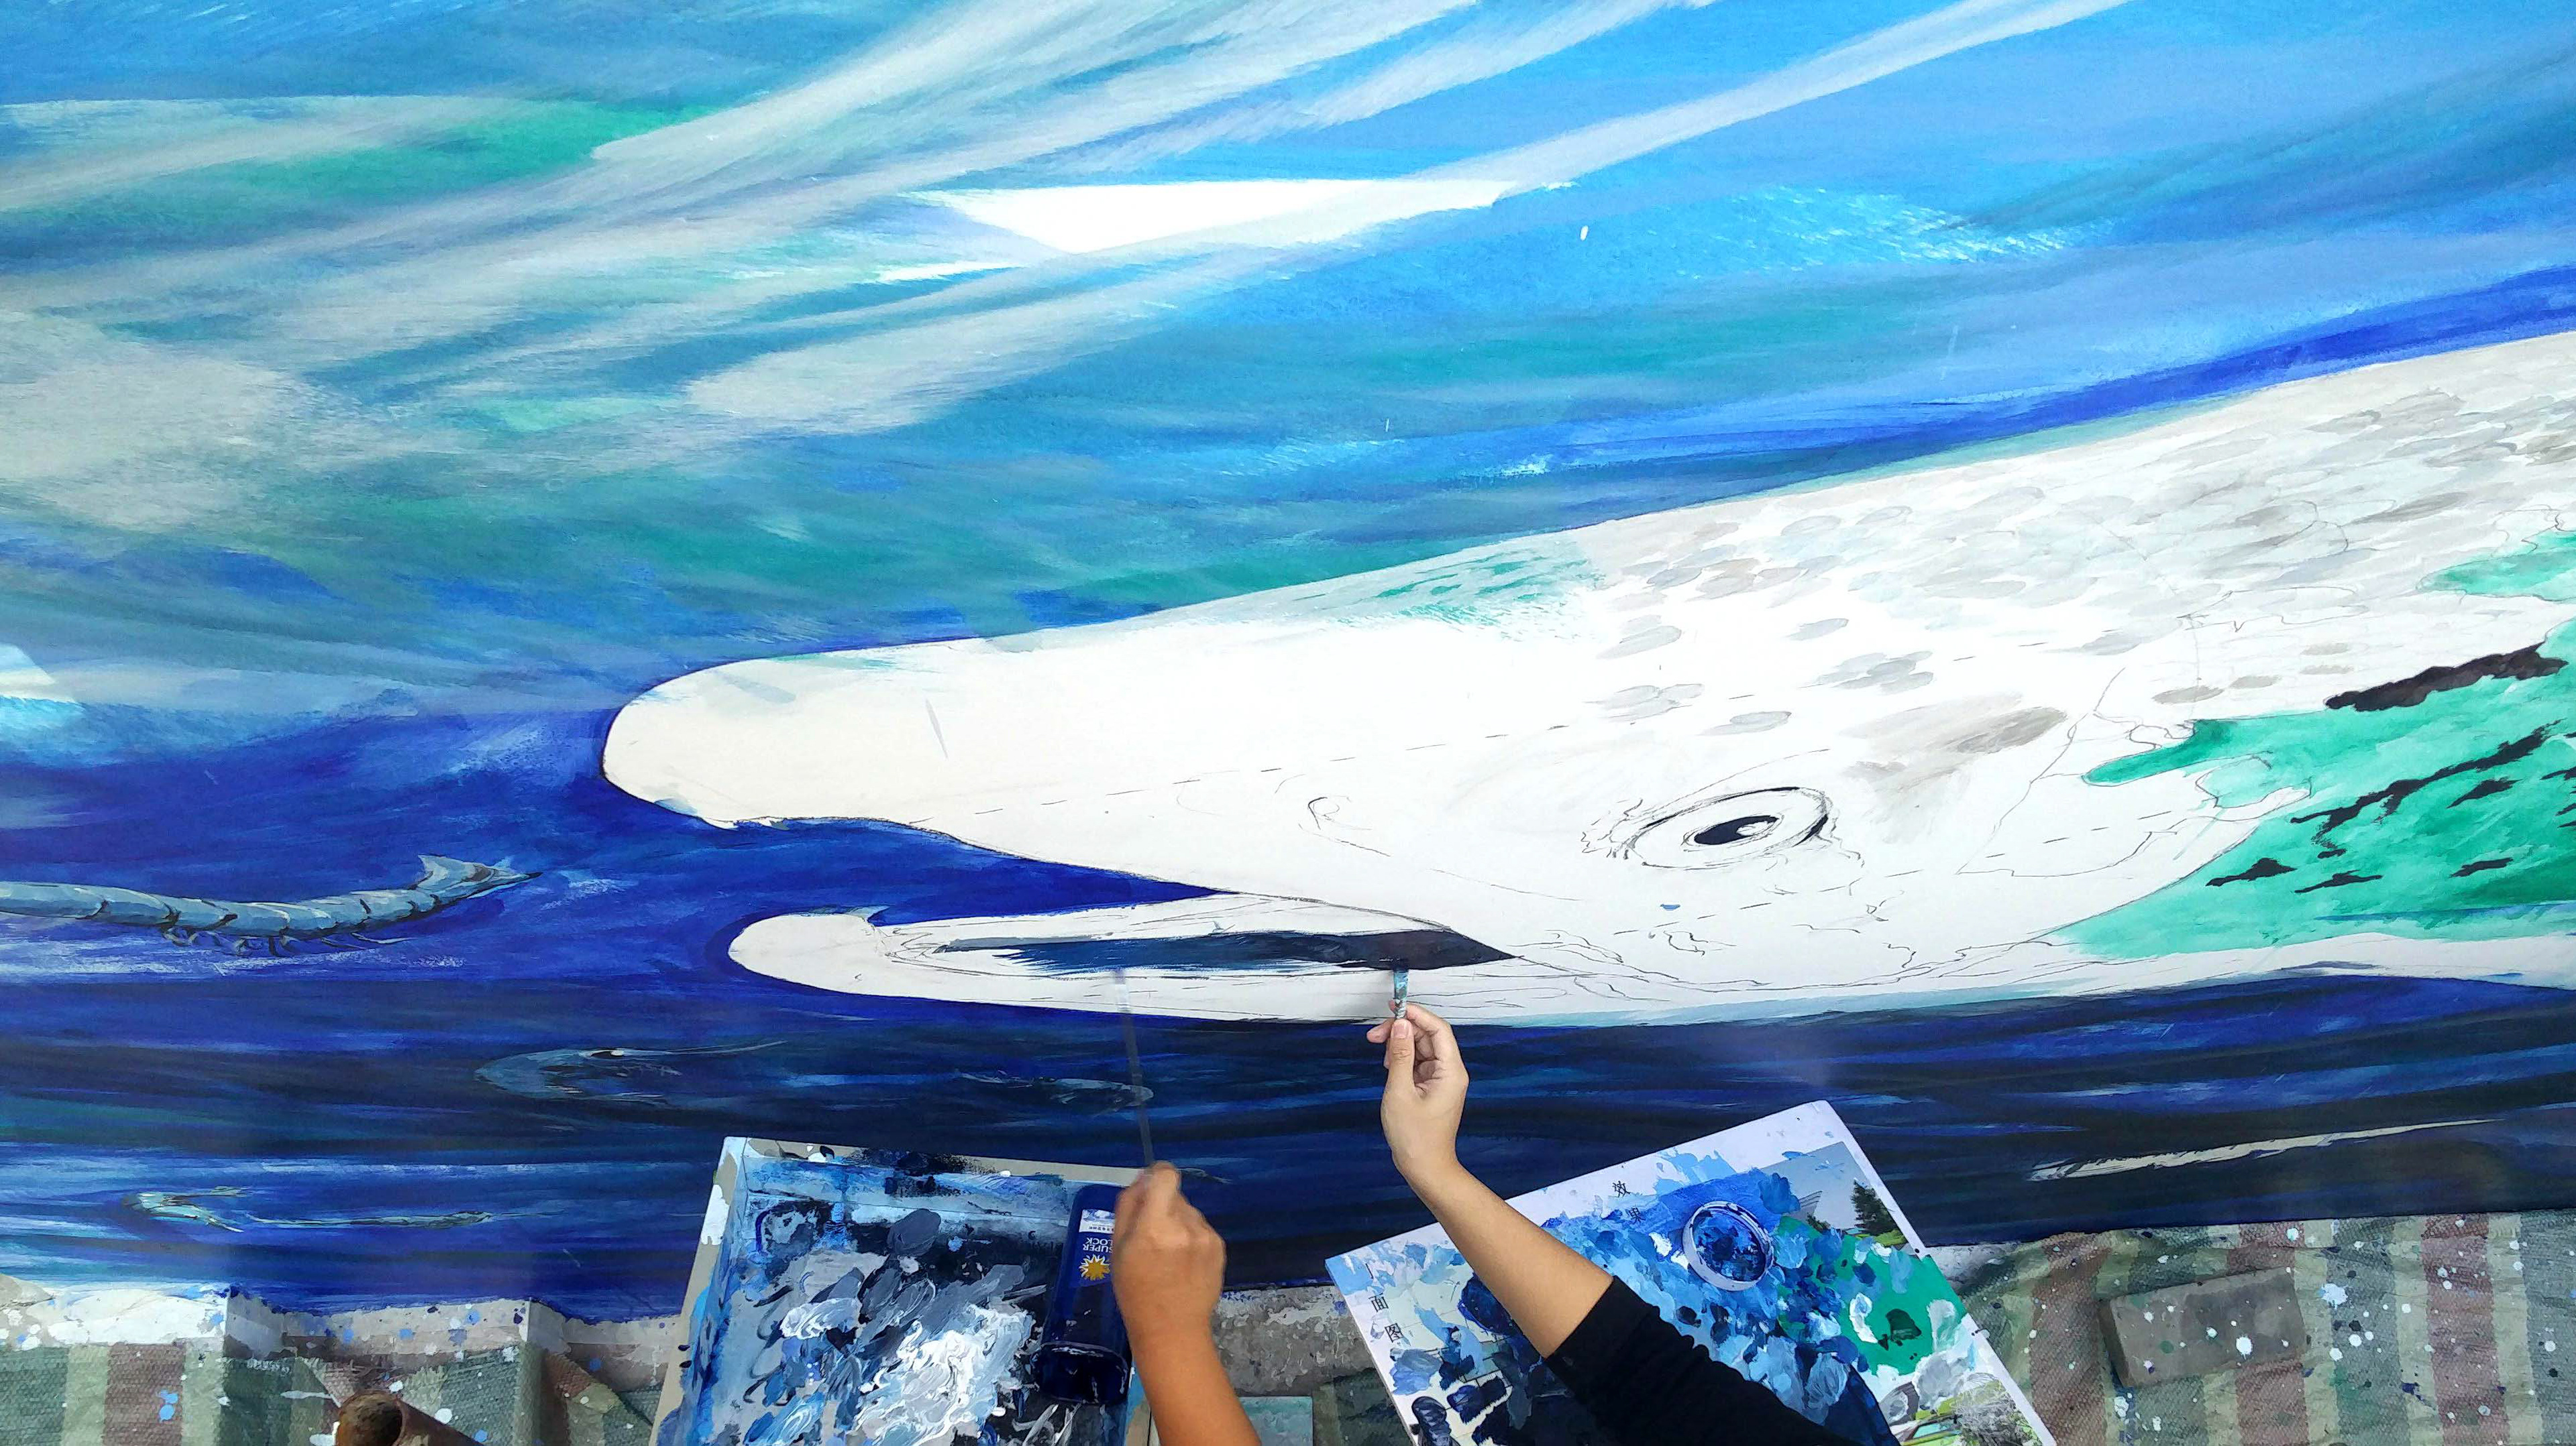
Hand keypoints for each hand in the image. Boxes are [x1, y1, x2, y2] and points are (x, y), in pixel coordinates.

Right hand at [1111, 1162, 1225, 1346]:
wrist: (1172, 1329)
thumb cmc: (1135, 1290)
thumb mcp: (1118, 1248)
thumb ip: (1128, 1206)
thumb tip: (1143, 1178)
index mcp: (1155, 1226)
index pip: (1166, 1175)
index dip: (1157, 1175)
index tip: (1150, 1188)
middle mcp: (1185, 1226)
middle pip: (1175, 1195)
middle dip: (1163, 1207)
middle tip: (1152, 1237)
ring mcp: (1207, 1237)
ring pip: (1189, 1212)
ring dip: (1178, 1223)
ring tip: (1169, 1256)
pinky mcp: (1220, 1247)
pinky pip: (1202, 1228)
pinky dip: (1192, 1238)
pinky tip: (1184, 1264)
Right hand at [1370, 1004, 1468, 1187]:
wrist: (1425, 1168)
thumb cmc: (1413, 1135)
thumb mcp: (1400, 1091)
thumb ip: (1401, 1055)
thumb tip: (1400, 1025)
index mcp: (1450, 1071)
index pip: (1438, 1029)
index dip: (1416, 1014)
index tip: (1392, 1007)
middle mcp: (1450, 1072)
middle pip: (1429, 1037)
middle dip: (1402, 1031)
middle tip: (1374, 1036)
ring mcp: (1442, 1080)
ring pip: (1422, 1049)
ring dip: (1400, 1045)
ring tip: (1380, 1056)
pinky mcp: (1432, 1088)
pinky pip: (1419, 1064)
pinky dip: (1403, 1060)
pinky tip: (1389, 1067)